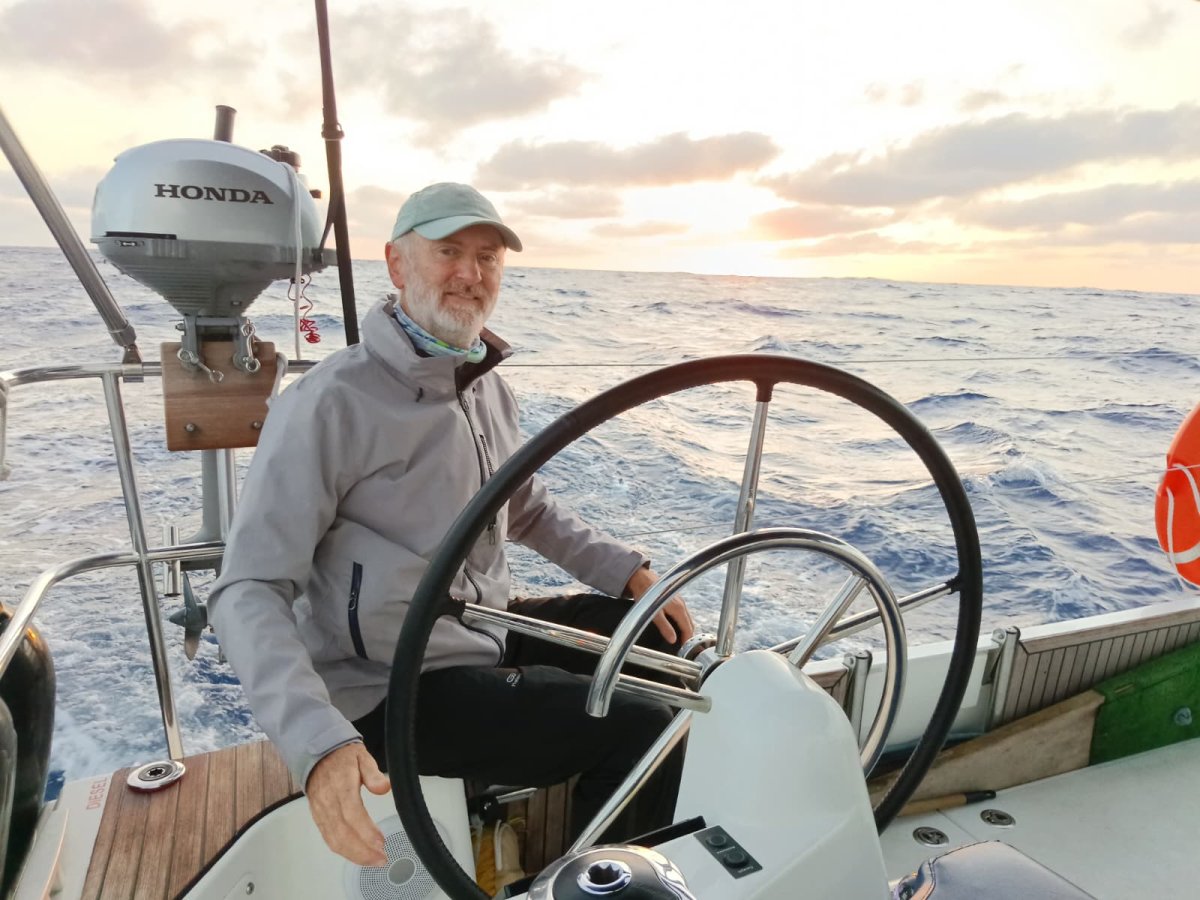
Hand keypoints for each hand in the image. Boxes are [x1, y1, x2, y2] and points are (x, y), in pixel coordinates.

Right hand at [306, 742, 391, 865]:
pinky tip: (357, 856)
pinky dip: (343, 851)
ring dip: (354, 855)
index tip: (381, 842)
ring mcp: (321, 812)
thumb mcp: (362, 757)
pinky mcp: (318, 818)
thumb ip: (373, 774)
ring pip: (334, 840)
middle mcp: (328, 802)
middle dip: (362, 851)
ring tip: (373, 861)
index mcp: (341, 786)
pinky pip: (328, 839)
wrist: (318, 756)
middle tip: (381, 859)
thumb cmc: (342, 758)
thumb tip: (384, 787)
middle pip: (342, 833)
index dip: (366, 831)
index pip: (352, 813)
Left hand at [626, 566, 694, 645]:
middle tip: (684, 648)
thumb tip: (673, 640)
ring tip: (681, 639)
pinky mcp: (675, 599)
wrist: (641, 577)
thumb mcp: (653, 613)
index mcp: (678, 608)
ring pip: (687, 618)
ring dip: (686, 629)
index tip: (686, 650)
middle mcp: (682, 604)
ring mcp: (679, 600)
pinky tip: (676, 626)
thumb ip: (664, 627)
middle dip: (688, 636)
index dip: (688, 640)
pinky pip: (683, 613)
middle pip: (690, 624)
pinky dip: (683, 622)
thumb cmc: (646, 593)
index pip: (688, 628)